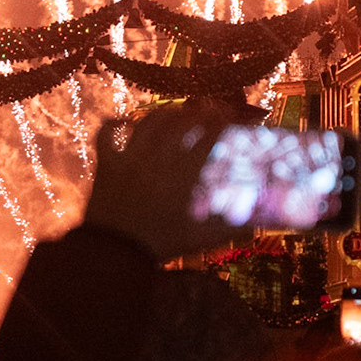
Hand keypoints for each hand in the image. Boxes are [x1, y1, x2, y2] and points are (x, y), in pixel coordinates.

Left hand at [83, 101, 230, 260]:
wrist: (113, 254)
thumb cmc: (159, 245)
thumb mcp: (197, 239)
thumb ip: (226, 230)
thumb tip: (255, 228)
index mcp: (180, 177)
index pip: (204, 140)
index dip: (219, 122)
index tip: (228, 114)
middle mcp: (155, 161)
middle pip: (178, 124)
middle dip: (196, 111)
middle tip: (207, 106)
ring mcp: (128, 159)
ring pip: (147, 124)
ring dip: (163, 113)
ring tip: (175, 110)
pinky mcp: (106, 164)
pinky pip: (105, 134)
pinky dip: (113, 123)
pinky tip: (124, 121)